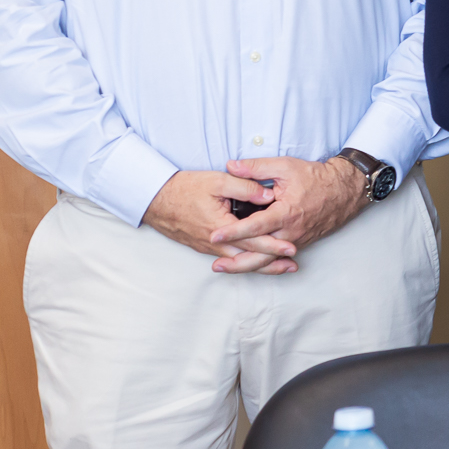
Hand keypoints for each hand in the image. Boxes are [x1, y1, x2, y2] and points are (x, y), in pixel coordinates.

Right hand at [142, 169, 296, 273]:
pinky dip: (245, 259)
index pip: (252, 241)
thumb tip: (269, 195)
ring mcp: (207, 247)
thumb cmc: (185, 188)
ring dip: (260, 264)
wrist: (156, 198)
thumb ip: (245, 186)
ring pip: (238, 260)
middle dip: (271, 263)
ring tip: (281, 267)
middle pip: (247, 257)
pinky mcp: (203, 246)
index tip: (292, 249)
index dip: (273, 246)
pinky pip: (228, 256)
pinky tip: (256, 259)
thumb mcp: (218, 181)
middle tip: (293, 265)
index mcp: (220, 227)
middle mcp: (214, 243)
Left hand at [215, 156, 367, 261]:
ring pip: (269, 259)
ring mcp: (297, 240)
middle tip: (216, 265)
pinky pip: (278, 256)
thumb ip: (256, 168)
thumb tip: (231, 166)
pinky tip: (247, 263)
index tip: (215, 235)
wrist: (345, 190)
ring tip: (226, 267)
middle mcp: (291, 231)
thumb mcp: (285, 166)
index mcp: (286, 212)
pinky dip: (262, 262)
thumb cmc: (316, 177)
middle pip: (261, 253)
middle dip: (237, 261)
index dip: (234, 232)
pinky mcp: (300, 243)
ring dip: (247, 265)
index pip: (255, 226)